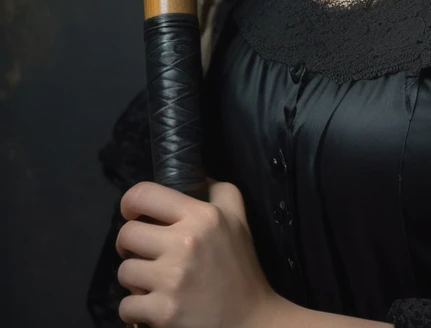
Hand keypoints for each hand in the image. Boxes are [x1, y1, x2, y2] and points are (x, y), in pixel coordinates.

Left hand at [116, 176, 280, 327]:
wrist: (249, 320)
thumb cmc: (239, 267)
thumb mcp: (237, 218)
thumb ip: (217, 190)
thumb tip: (193, 174)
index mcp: (201, 215)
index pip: (144, 194)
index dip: (130, 203)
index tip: (133, 215)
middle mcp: (185, 242)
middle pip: (127, 234)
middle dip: (131, 246)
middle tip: (146, 255)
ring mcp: (172, 279)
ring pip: (124, 272)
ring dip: (135, 281)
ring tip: (154, 283)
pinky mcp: (163, 312)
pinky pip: (126, 306)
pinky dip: (135, 310)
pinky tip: (154, 306)